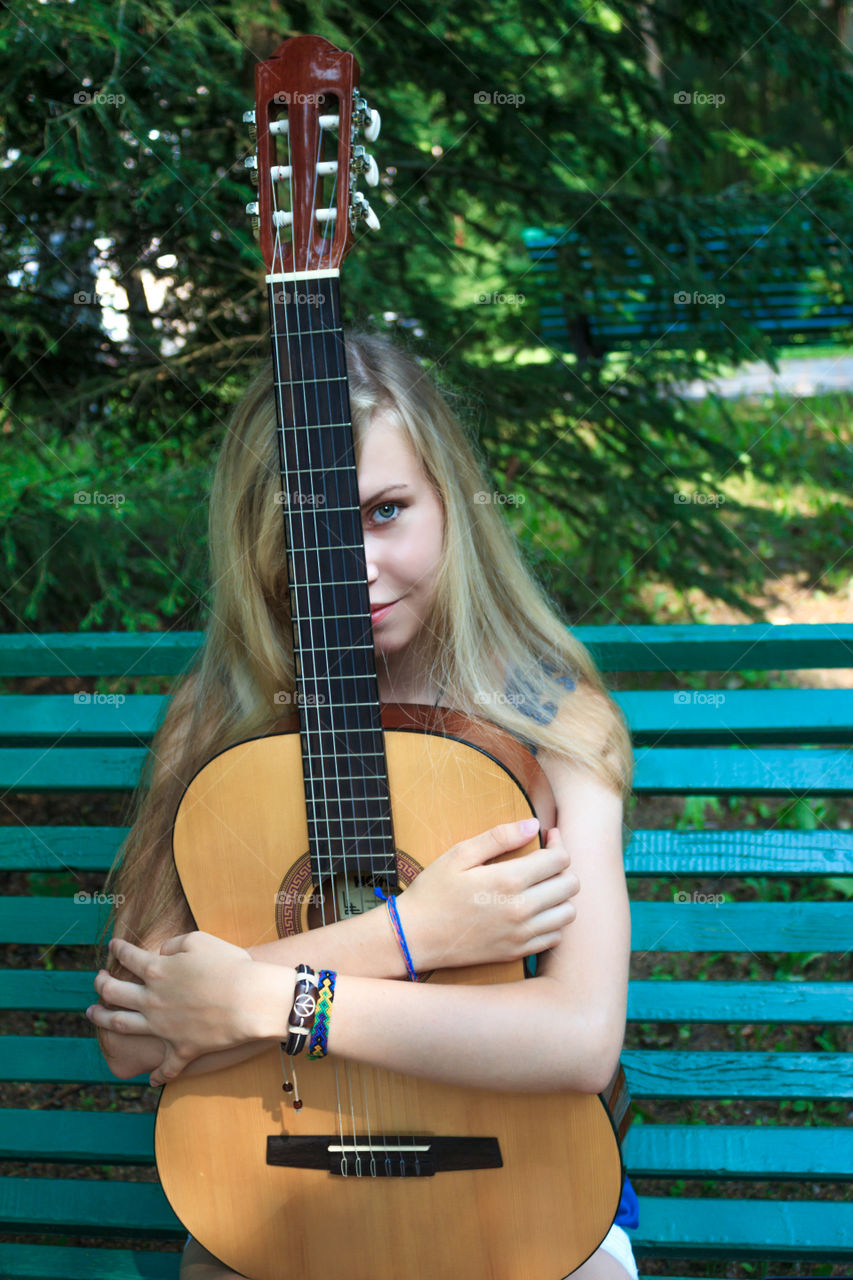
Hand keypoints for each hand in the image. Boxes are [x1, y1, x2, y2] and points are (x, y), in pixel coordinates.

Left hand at [86, 932, 267, 1083]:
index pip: (128, 957)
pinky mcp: (181, 1049)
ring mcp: (162, 1027)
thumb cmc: (229, 966)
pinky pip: (166, 1066)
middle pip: (114, 993)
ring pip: (122, 1025)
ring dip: (103, 1020)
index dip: (118, 949)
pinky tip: (152, 1080)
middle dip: (101, 985)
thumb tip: (160, 952)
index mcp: (156, 970)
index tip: (113, 946)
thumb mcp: (199, 941)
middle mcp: (151, 1000)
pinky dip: (158, 1074)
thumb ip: (173, 944)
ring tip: (93, 1015)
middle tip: (97, 981)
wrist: (249, 1001)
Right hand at [398, 819, 578, 971]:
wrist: (414, 936)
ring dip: (561, 896)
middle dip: (563, 867)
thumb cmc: (433, 891)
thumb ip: (499, 837)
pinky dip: (553, 921)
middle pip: (570, 885)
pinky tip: (536, 910)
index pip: (559, 860)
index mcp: (508, 881)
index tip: (548, 838)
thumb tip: (534, 824)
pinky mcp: (516, 952)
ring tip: (543, 886)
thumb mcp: (459, 854)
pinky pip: (554, 937)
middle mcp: (521, 910)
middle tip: (546, 860)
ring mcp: (520, 935)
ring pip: (568, 913)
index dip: (558, 844)